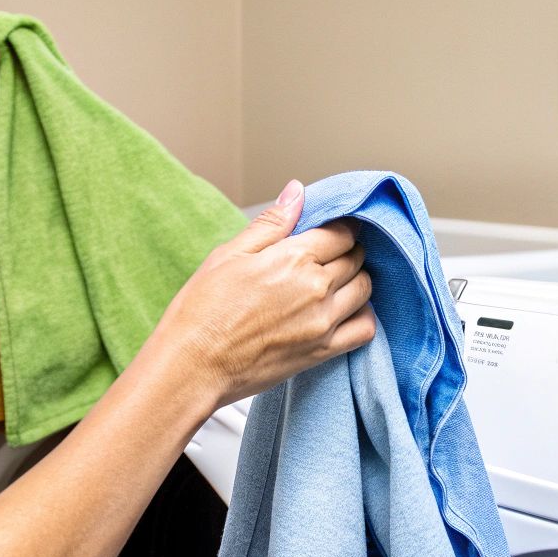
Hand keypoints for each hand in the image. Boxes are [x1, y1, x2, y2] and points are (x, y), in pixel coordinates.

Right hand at [141, 180, 375, 410]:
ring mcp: (323, 321)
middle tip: (328, 256)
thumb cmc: (202, 309)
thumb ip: (271, 223)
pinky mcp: (322, 352)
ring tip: (336, 281)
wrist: (193, 365)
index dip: (339, 228)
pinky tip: (344, 312)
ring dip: (356, 280)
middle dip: (347, 251)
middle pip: (355, 258)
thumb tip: (298, 191)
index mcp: (294, 257)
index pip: (342, 232)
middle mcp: (316, 287)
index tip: (330, 232)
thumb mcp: (230, 254)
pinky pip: (364, 329)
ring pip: (364, 290)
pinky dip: (362, 316)